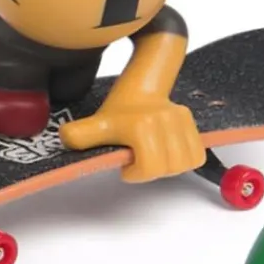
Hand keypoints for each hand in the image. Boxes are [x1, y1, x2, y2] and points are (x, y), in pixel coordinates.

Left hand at [61, 97, 203, 180]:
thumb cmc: (119, 113)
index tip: (127, 166)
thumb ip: (82, 135)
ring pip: (186, 162)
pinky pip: (197, 154)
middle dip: (152, 171)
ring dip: (169, 166)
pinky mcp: (191, 122)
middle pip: (169, 168)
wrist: (140, 89)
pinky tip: (166, 153)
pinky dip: (183, 159)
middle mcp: (164, 121)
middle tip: (139, 160)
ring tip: (153, 156)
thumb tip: (66, 138)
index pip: (150, 167)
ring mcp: (180, 120)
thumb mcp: (97, 125)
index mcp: (141, 126)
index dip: (137, 173)